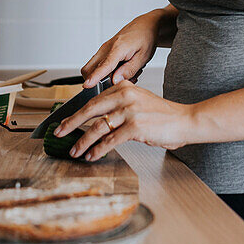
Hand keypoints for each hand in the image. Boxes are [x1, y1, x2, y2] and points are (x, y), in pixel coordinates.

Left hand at [54, 79, 195, 160]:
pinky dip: (98, 150)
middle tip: (58, 133)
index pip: (93, 100)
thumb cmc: (162, 116)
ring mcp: (129, 111)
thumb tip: (98, 120)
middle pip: (90, 110)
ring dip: (83, 142)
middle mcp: (124, 96)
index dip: (77, 113)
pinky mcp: (135, 127)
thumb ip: (120, 105)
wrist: (185, 121)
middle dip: (71, 123)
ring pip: (97, 127)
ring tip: (74, 151)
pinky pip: (110, 140)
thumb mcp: (139, 101)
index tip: (65, 121)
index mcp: (123, 87)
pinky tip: (91, 156)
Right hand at [81, 13, 160, 87]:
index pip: (103, 66)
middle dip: (98, 81)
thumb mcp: (143, 57)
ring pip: (92, 68)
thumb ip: (129, 70)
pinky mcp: (104, 51)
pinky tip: (121, 70)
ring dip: (103, 77)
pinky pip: (98, 65)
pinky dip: (105, 72)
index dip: (95, 77)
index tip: (87, 86)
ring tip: (123, 74)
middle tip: (118, 82)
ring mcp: (104, 49)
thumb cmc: (146, 38)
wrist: (145, 26)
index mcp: (118, 48)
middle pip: (89, 69)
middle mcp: (107, 47)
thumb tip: (115, 81)